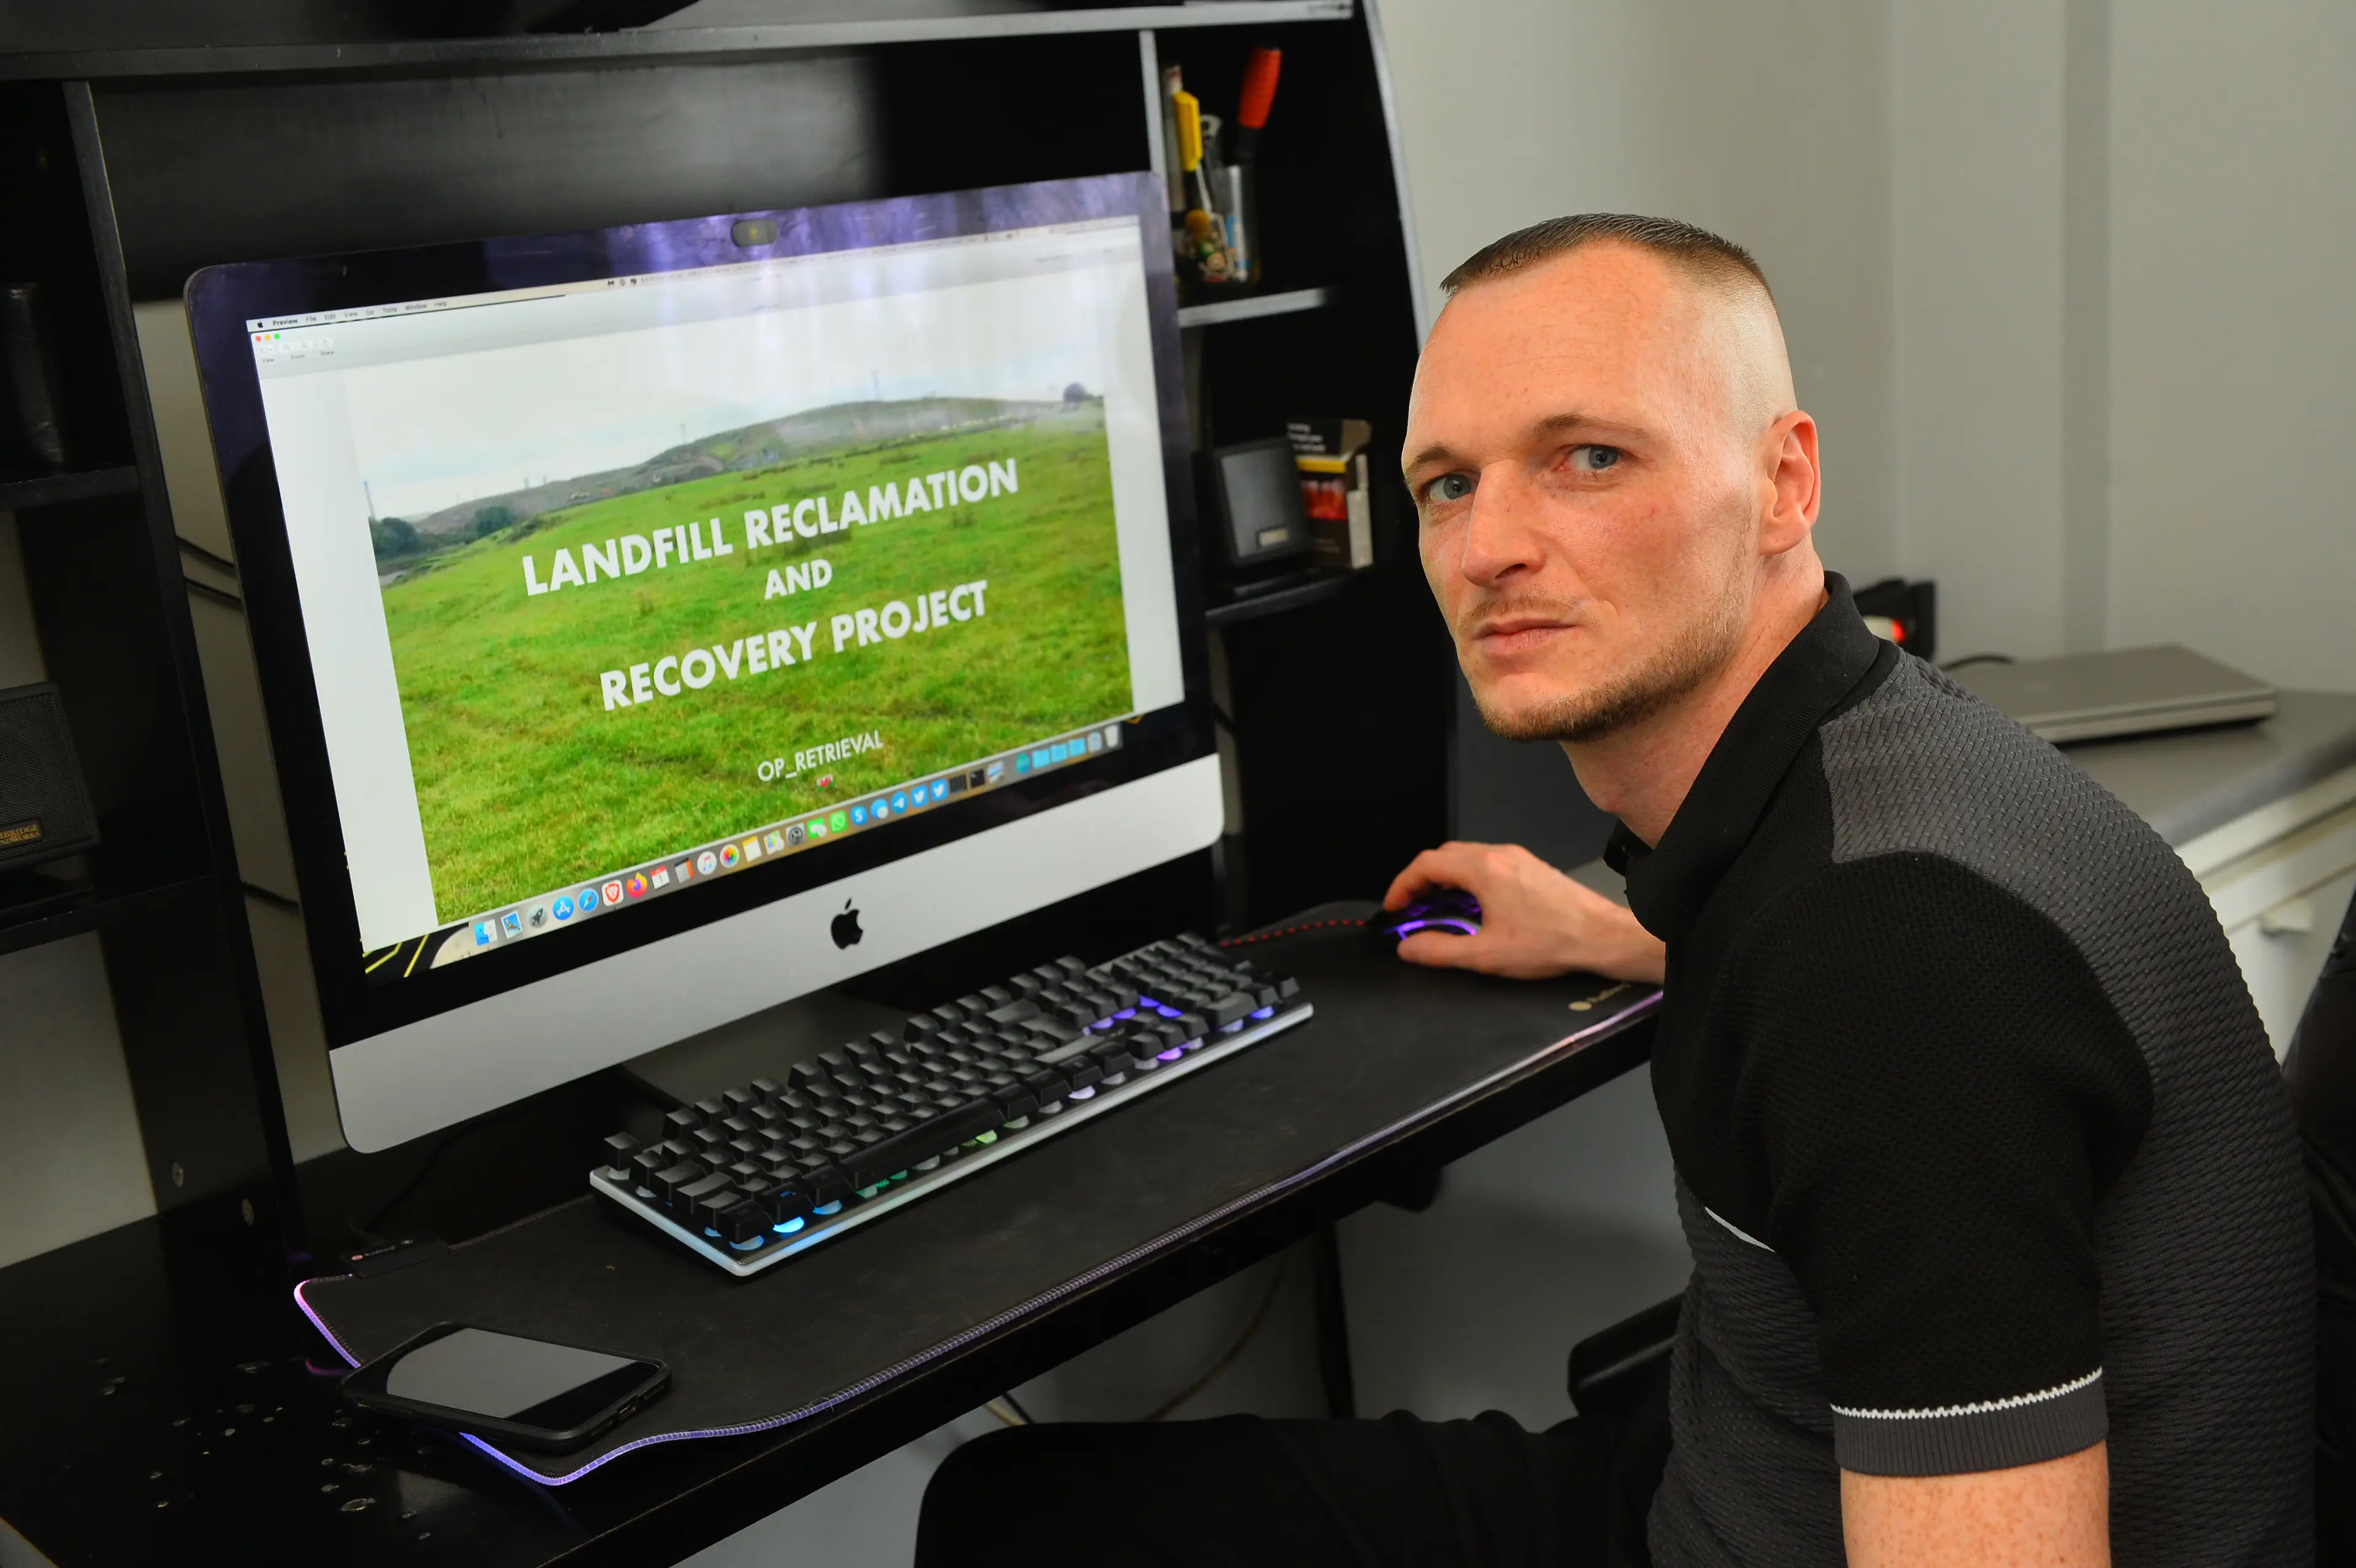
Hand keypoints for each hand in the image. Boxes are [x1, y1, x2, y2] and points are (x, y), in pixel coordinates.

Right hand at [1382, 841, 1665, 982]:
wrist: (1601, 936)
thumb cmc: (1555, 941)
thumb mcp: (1486, 955)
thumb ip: (1440, 951)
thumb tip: (1410, 947)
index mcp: (1484, 870)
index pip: (1426, 864)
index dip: (1402, 885)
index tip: (1395, 906)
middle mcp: (1501, 856)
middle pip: (1444, 855)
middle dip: (1420, 879)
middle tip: (1411, 906)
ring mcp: (1518, 859)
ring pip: (1467, 856)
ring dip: (1445, 878)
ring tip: (1438, 907)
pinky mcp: (1531, 868)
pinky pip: (1488, 863)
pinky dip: (1468, 878)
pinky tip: (1473, 905)